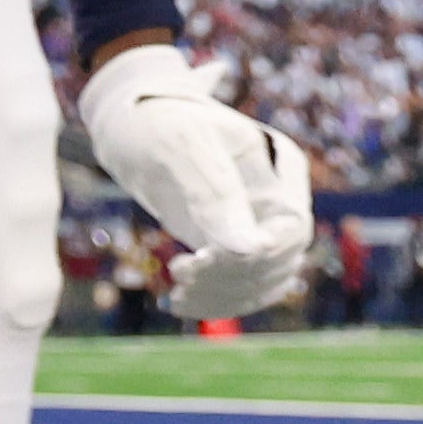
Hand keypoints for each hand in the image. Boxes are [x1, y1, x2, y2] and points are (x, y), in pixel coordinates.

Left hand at [76, 43, 314, 320]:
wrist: (130, 122)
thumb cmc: (157, 121)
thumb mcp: (183, 147)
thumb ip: (215, 195)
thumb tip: (251, 248)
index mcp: (281, 164)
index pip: (292, 226)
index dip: (262, 253)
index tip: (207, 257)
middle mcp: (278, 197)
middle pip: (279, 259)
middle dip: (232, 275)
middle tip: (180, 271)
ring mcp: (257, 223)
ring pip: (262, 280)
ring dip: (221, 294)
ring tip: (176, 287)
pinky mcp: (231, 246)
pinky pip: (240, 287)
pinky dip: (214, 301)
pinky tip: (177, 301)